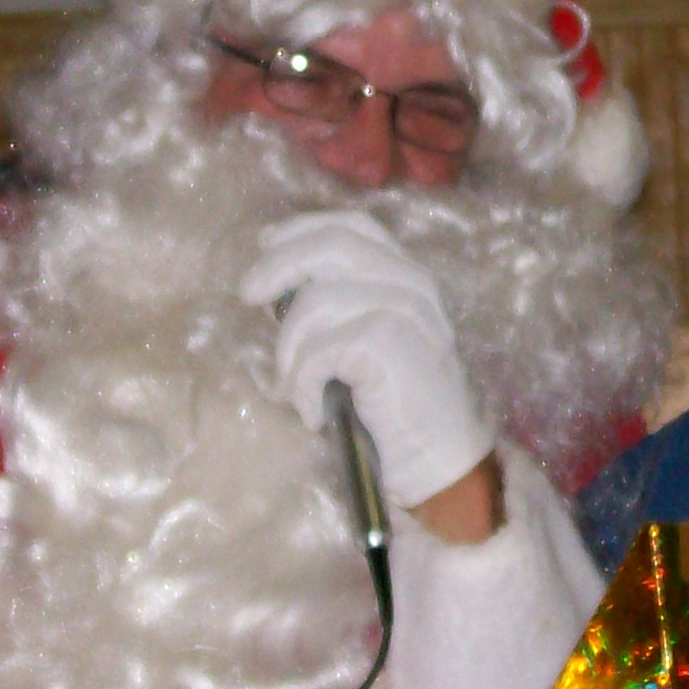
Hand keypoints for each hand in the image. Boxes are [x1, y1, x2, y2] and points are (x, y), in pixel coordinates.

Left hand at [238, 211, 498, 517]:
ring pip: (314, 302)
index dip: (303, 228)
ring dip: (289, 354)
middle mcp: (413, 284)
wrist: (442, 462)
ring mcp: (405, 310)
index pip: (353, 226)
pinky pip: (317, 350)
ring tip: (296, 391)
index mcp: (409, 277)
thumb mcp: (371, 343)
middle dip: (277, 266)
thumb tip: (275, 283)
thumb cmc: (398, 409)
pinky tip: (315, 414)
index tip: (266, 243)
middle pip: (329, 246)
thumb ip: (342, 306)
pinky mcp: (388, 342)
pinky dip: (302, 386)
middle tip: (247, 294)